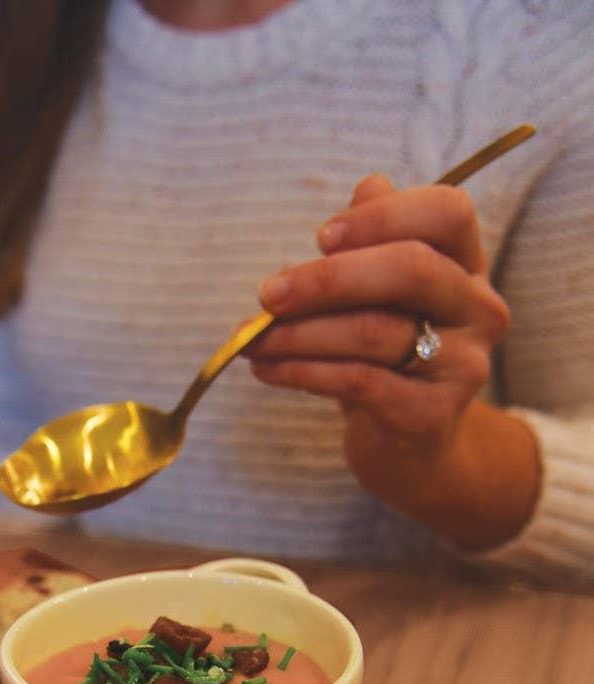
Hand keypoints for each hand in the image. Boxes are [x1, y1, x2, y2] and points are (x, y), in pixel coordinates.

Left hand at [243, 176, 538, 546]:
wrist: (411, 447)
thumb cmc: (386, 355)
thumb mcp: (381, 296)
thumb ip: (374, 241)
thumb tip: (364, 189)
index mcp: (467, 264)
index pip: (447, 213)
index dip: (384, 217)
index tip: (321, 237)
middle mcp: (478, 309)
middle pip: (411, 269)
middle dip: (328, 279)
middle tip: (268, 294)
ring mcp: (462, 365)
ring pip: (374, 331)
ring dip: (298, 333)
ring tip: (251, 340)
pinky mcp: (432, 415)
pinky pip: (358, 382)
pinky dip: (302, 372)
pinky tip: (267, 369)